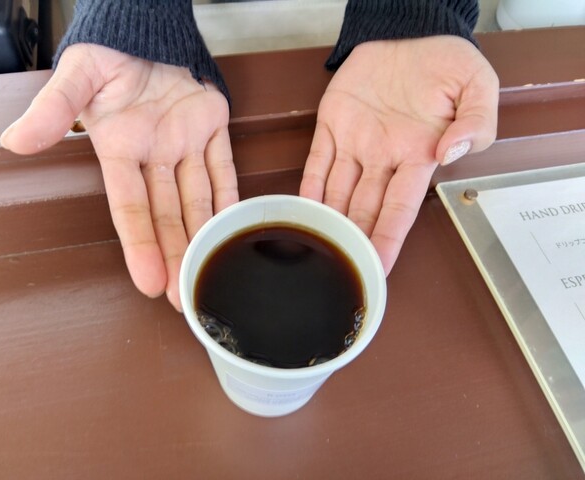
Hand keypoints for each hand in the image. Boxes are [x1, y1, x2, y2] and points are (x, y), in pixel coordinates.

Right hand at [0, 44, 237, 310]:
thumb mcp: (76, 77)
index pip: (130, 206)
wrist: (141, 30)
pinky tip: (234, 226)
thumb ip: (53, 110)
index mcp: (120, 148)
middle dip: (175, 255)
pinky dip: (231, 195)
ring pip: (196, 199)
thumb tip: (16, 141)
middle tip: (181, 297)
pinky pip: (224, 167)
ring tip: (207, 273)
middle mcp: (154, 155)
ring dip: (202, 235)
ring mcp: (185, 143)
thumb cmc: (107, 52)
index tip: (147, 282)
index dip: (140, 244)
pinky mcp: (211, 126)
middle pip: (167, 214)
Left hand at [300, 36, 497, 274]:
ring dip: (330, 219)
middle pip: (366, 208)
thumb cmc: (447, 63)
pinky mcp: (332, 122)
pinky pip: (317, 160)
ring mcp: (355, 141)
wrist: (412, 32)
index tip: (380, 266)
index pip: (401, 208)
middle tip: (343, 268)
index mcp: (418, 154)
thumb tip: (452, 153)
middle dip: (355, 239)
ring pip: (338, 191)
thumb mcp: (478, 87)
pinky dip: (309, 184)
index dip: (389, 238)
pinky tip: (303, 208)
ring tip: (319, 248)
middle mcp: (384, 156)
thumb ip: (476, 123)